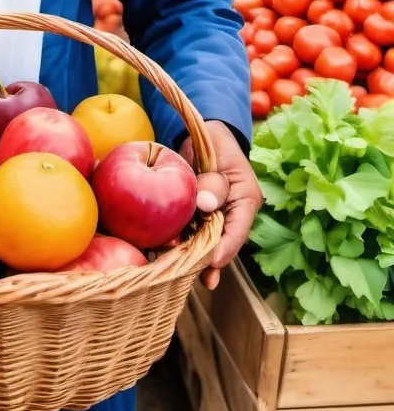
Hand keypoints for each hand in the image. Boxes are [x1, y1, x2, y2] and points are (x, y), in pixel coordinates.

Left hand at [180, 120, 261, 290]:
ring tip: (175, 270)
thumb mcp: (218, 157)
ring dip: (188, 252)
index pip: (238, 230)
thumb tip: (206, 205)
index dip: (225, 248)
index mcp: (245, 200)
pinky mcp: (195, 212)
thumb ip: (213, 182)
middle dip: (205, 259)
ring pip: (202, 238)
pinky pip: (188, 228)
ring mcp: (213, 214)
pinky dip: (178, 239)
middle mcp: (231, 212)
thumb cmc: (214, 143)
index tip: (212, 262)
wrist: (202, 134)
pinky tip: (165, 253)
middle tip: (193, 276)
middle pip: (220, 241)